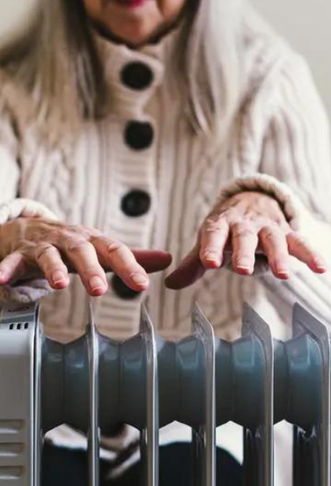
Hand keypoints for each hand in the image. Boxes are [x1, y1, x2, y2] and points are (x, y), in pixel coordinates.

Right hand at [0, 217, 171, 295]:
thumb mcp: (98, 247)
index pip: (113, 250)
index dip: (128, 267)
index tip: (141, 285)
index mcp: (90, 240)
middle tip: (99, 289)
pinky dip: (5, 271)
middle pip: (81, 251)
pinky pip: (10, 263)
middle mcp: (67, 240)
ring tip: (57, 285)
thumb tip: (167, 260)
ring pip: (48, 256)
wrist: (26, 226)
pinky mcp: (18, 253)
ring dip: (52, 269)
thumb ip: (128, 256)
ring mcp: (42, 246)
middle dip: (91, 269)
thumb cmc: (68, 242)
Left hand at [164, 191, 326, 288]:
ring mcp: (267, 227)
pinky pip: (301, 243)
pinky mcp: (287, 231)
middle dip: (243, 253)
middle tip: (241, 270)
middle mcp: (244, 223)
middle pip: (244, 237)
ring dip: (279, 257)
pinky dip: (311, 254)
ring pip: (274, 240)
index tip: (208, 263)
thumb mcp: (208, 241)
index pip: (213, 234)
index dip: (210, 248)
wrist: (252, 200)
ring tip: (284, 276)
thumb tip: (169, 285)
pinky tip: (321, 268)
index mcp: (219, 224)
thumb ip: (192, 264)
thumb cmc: (225, 228)